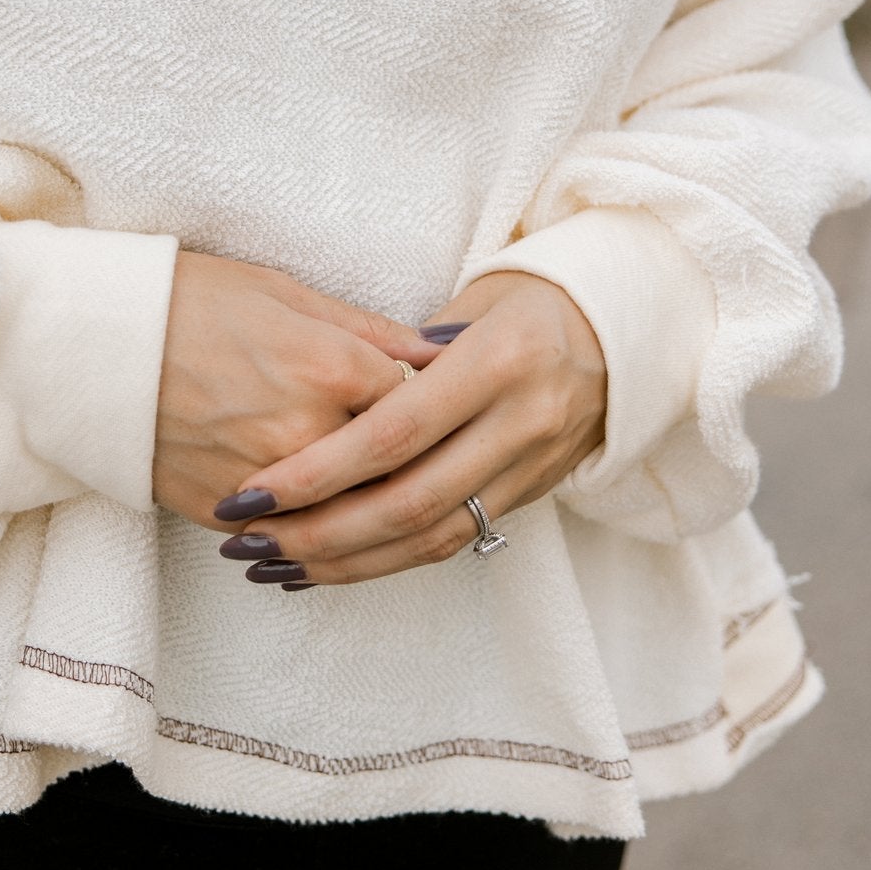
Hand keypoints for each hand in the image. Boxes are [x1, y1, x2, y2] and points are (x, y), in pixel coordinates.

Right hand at [152, 250, 438, 529]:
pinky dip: (307, 521)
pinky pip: (291, 532)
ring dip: (362, 502)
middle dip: (407, 462)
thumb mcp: (284, 293)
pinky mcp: (226, 515)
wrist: (90, 345)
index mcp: (333, 368)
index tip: (429, 401)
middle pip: (394, 470)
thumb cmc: (188, 301)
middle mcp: (309, 433)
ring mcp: (268, 483)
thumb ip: (370, 331)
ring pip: (349, 513)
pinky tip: (311, 504)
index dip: (428, 403)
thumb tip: (443, 350)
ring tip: (362, 481)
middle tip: (411, 449)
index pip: (421, 404)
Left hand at [214, 272, 606, 586]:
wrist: (625, 330)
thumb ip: (400, 354)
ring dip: (345, 562)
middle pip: (409, 501)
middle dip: (319, 531)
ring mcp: (533, 467)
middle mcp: (522, 422)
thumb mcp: (469, 303)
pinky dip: (384, 562)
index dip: (319, 471)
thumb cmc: (525, 302)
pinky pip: (453, 543)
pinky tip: (326, 567)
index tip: (251, 489)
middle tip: (245, 541)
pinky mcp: (532, 497)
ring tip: (270, 565)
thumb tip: (325, 399)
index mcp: (498, 362)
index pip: (394, 434)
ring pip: (431, 539)